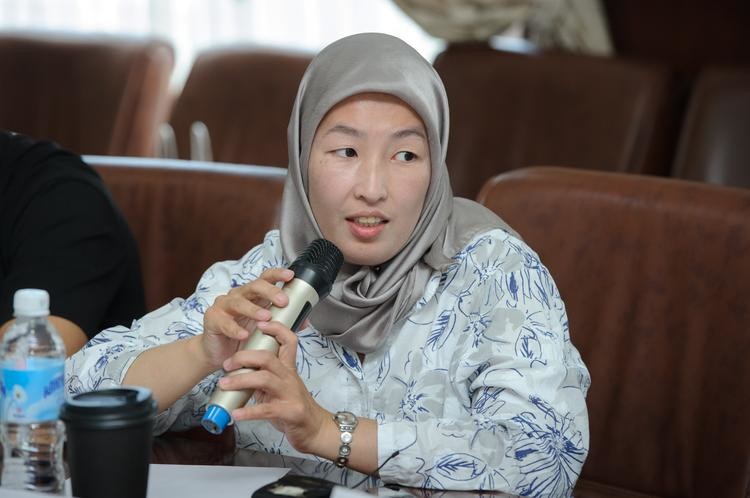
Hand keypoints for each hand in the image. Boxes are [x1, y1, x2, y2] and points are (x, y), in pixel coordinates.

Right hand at [201, 267, 293, 370]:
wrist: (219, 353)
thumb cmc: (243, 336)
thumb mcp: (266, 328)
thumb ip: (283, 322)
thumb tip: (305, 320)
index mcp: (253, 295)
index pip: (265, 278)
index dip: (277, 275)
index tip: (291, 276)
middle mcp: (238, 295)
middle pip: (254, 286)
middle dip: (270, 291)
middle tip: (283, 301)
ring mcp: (224, 305)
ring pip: (239, 302)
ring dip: (254, 309)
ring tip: (266, 317)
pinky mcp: (212, 319)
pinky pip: (224, 322)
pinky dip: (235, 329)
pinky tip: (244, 335)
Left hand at [217, 319, 329, 454]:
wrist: (315, 429)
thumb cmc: (294, 407)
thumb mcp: (280, 388)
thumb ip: (263, 378)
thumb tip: (239, 372)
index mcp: (288, 369)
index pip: (288, 341)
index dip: (276, 329)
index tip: (259, 324)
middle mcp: (289, 378)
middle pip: (268, 357)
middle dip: (244, 357)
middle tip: (226, 364)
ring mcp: (290, 394)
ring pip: (264, 379)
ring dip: (241, 380)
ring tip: (224, 384)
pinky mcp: (289, 412)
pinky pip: (266, 409)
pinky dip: (248, 411)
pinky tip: (235, 414)